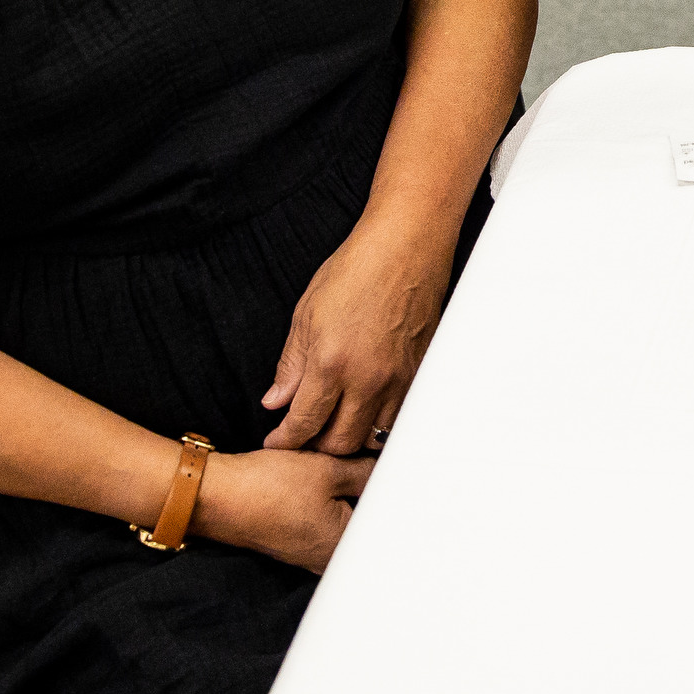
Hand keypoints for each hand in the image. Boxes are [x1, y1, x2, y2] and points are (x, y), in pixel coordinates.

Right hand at [195, 447, 374, 571]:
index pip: (382, 518)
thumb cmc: (268, 487)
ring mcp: (310, 555)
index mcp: (343, 544)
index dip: (387, 491)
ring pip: (342, 523)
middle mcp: (328, 559)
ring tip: (340, 474)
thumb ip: (364, 472)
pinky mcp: (294, 545)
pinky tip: (318, 485)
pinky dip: (326, 506)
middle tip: (363, 468)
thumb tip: (383, 470)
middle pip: (362, 523)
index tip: (384, 471)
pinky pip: (322, 526)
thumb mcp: (327, 468)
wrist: (218, 497)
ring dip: (345, 500)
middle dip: (365, 496)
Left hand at [261, 218, 451, 453]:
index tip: (276, 441)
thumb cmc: (355, 270)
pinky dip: (377, 424)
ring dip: (349, 440)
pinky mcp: (418, 374)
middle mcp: (367, 380)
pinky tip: (363, 412)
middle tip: (303, 436)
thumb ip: (290, 366)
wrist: (405, 247)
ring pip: (372, 438)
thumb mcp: (306, 315)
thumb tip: (275, 401)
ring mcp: (397, 380)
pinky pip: (396, 418)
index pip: (304, 424)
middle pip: (339, 443)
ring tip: (333, 427)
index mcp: (331, 363)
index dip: (285, 440)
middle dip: (315, 446)